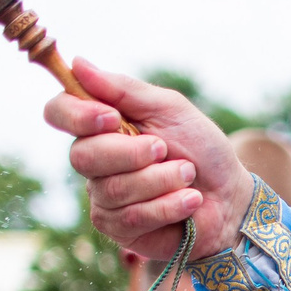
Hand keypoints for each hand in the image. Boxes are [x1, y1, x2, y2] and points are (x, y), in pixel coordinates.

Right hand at [45, 61, 252, 264]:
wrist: (231, 195)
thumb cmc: (202, 148)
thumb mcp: (170, 109)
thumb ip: (124, 89)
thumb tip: (77, 63)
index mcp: (103, 125)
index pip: (59, 112)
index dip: (77, 116)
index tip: (112, 118)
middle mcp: (95, 160)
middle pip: (82, 156)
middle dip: (132, 153)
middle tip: (165, 149)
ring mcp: (103, 196)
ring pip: (112, 189)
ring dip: (161, 180)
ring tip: (188, 176)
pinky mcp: (117, 228)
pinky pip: (130, 217)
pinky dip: (168, 206)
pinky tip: (189, 201)